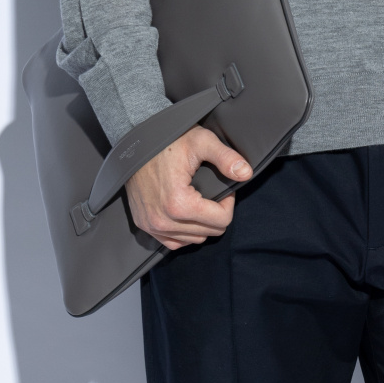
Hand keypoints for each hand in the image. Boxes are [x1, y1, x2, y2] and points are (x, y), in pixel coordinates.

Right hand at [126, 126, 251, 249]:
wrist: (137, 142)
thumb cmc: (169, 140)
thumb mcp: (202, 141)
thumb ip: (226, 158)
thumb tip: (246, 173)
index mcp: (179, 203)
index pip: (222, 221)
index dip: (228, 203)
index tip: (223, 189)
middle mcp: (163, 220)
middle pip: (209, 232)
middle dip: (216, 213)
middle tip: (211, 193)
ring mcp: (151, 225)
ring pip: (194, 239)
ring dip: (202, 224)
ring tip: (199, 201)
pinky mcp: (144, 225)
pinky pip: (174, 242)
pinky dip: (185, 233)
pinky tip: (187, 216)